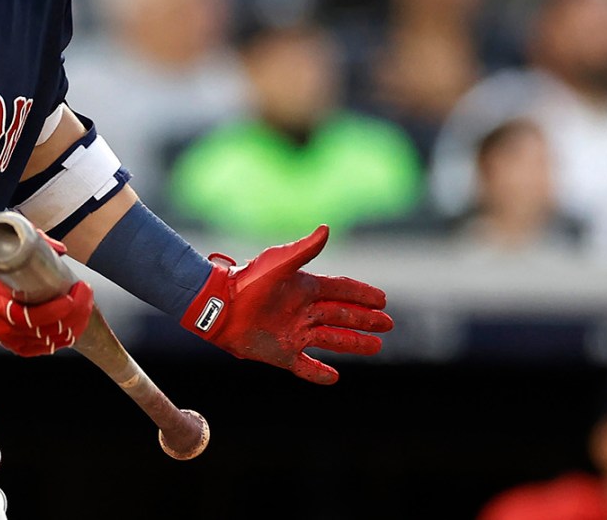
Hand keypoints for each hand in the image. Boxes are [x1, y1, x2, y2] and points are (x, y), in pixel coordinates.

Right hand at [0, 245, 93, 357]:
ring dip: (74, 324)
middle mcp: (5, 329)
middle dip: (75, 312)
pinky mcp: (17, 347)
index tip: (74, 291)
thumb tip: (59, 249)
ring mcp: (12, 341)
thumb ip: (29, 247)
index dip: (58, 308)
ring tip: (84, 304)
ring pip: (52, 341)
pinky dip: (63, 338)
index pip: (33, 317)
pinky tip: (75, 325)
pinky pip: (45, 349)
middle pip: (48, 330)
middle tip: (84, 292)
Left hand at [180, 225, 392, 383]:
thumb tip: (326, 228)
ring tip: (376, 347)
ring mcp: (294, 333)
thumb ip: (304, 250)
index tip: (382, 298)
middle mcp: (303, 311)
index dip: (362, 294)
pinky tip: (335, 378)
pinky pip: (305, 366)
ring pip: (332, 340)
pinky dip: (320, 373)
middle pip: (342, 316)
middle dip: (365, 319)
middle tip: (388, 324)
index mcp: (305, 289)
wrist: (219, 306)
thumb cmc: (248, 281)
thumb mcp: (279, 263)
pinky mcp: (281, 353)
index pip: (341, 291)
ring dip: (354, 343)